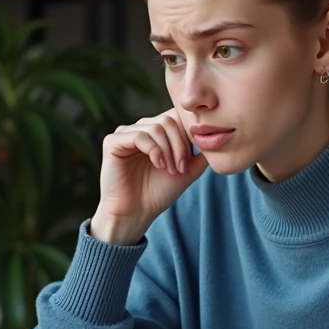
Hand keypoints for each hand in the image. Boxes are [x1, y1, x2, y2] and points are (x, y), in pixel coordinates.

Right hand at [91, 108, 209, 244]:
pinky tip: (158, 164)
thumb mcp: (187, 171)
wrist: (136, 213)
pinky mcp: (113, 142)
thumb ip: (201, 154)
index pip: (177, 116)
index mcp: (157, 132)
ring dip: (168, 150)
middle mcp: (141, 128)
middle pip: (169, 120)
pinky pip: (139, 135)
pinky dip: (154, 150)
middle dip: (180, 144)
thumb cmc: (158, 193)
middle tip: (181, 167)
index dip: (188, 133)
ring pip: (156, 127)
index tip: (191, 158)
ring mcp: (126, 133)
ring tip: (170, 169)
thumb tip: (216, 138)